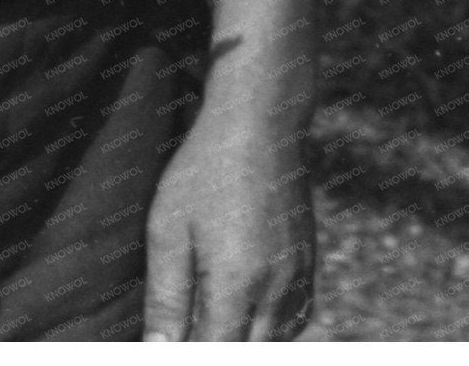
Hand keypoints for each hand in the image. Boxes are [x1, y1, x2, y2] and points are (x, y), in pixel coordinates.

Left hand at [143, 114, 315, 340]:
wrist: (260, 125)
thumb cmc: (205, 171)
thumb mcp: (168, 230)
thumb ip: (166, 298)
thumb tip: (159, 349)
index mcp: (237, 283)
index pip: (215, 353)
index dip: (190, 356)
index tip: (171, 346)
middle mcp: (276, 288)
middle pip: (248, 352)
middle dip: (216, 348)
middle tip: (187, 332)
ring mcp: (299, 277)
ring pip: (277, 343)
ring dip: (245, 342)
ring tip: (209, 325)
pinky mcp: (309, 264)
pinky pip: (296, 319)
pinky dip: (272, 331)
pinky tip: (245, 318)